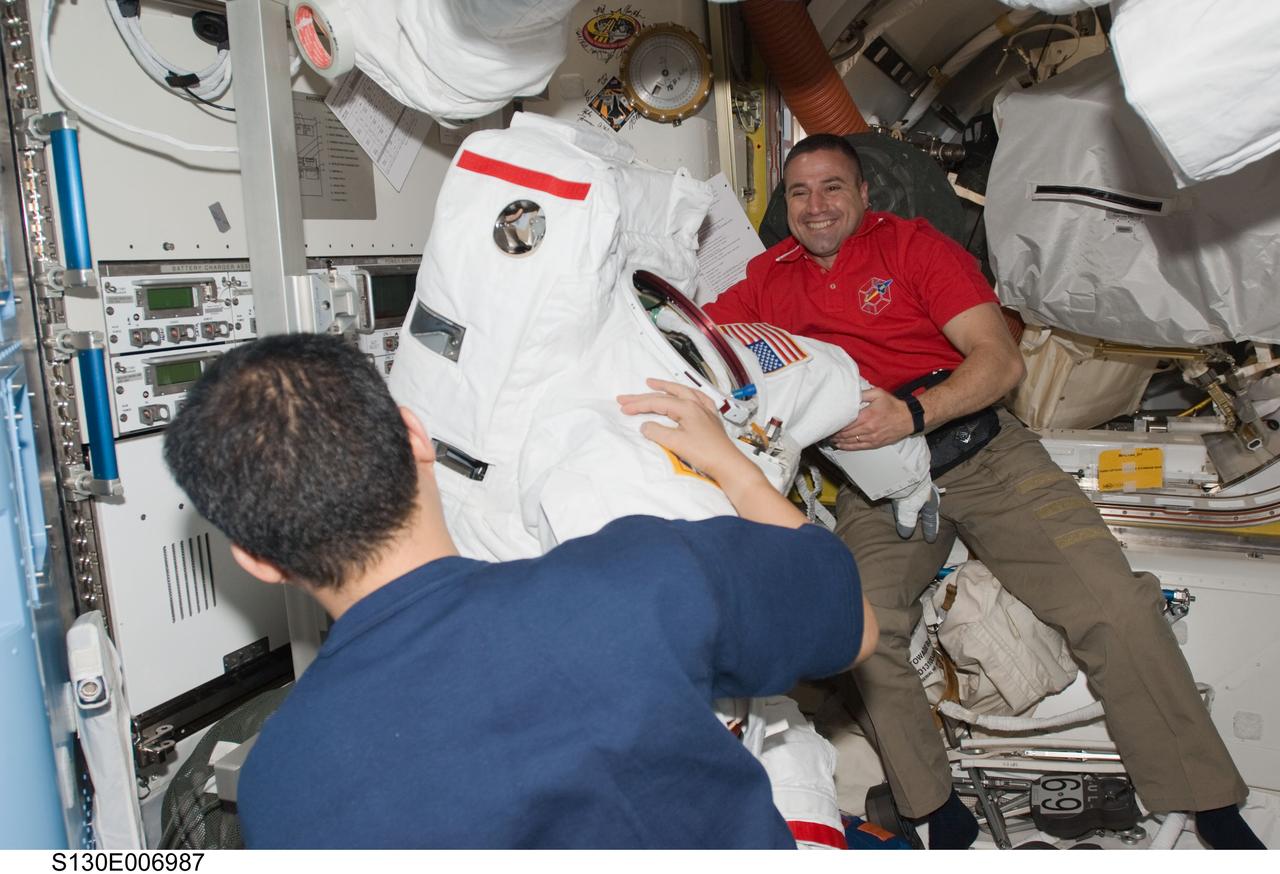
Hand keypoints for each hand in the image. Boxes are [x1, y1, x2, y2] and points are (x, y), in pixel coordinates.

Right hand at [617, 378, 755, 485]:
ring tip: (652, 383)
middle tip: (626, 397)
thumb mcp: (675, 442)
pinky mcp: (711, 419)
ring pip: (682, 392)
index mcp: (687, 407)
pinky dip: (686, 394)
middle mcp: (697, 404)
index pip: (657, 402)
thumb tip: (645, 426)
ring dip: (665, 387)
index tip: (623, 408)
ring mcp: (705, 410)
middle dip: (645, 395)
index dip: (638, 405)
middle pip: (666, 395)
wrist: (728, 464)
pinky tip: (686, 395)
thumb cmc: (705, 453)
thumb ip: (657, 432)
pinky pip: (697, 398)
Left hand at [828, 386, 913, 449]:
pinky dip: (847, 447)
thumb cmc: (893, 406)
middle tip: (827, 432)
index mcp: (867, 416)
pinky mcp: (875, 444)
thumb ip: (862, 394)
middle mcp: (868, 428)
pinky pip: (858, 447)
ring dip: (839, 441)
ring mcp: (871, 438)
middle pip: (846, 433)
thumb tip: (850, 395)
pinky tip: (840, 445)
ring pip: (850, 441)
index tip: (829, 424)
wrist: (908, 418)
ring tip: (830, 439)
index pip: (846, 423)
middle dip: (835, 433)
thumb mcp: (878, 394)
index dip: (836, 425)